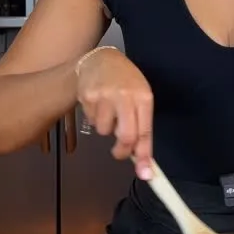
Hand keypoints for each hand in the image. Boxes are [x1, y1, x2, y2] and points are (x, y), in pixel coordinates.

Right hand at [75, 48, 154, 178]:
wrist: (100, 60)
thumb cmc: (126, 82)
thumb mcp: (141, 97)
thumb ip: (142, 126)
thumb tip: (142, 159)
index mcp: (143, 96)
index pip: (145, 131)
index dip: (145, 155)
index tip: (145, 173)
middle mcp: (125, 96)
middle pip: (125, 136)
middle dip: (123, 151)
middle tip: (120, 152)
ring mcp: (104, 96)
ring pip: (104, 131)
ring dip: (106, 129)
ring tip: (109, 112)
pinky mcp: (87, 97)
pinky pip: (92, 122)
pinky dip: (96, 119)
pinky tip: (99, 104)